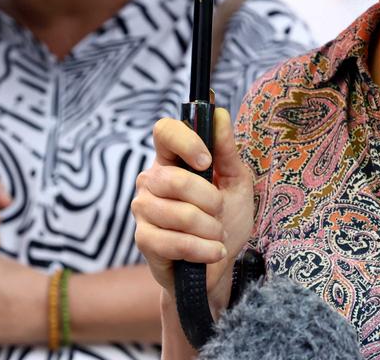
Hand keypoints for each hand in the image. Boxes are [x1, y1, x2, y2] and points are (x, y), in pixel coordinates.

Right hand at [132, 107, 254, 309]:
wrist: (219, 265)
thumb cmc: (226, 218)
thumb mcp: (236, 181)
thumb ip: (227, 150)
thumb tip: (219, 114)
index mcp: (172, 159)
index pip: (164, 131)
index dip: (185, 141)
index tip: (207, 162)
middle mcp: (151, 180)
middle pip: (175, 179)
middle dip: (210, 201)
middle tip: (220, 213)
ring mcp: (143, 210)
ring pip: (179, 213)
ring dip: (210, 229)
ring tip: (215, 235)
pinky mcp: (144, 240)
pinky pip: (175, 241)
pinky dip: (202, 249)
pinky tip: (211, 252)